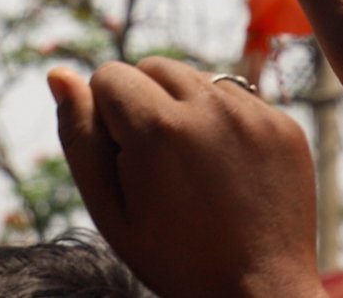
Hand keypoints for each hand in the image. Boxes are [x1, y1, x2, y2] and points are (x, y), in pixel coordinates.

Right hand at [49, 58, 324, 297]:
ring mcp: (255, 114)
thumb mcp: (111, 212)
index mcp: (159, 129)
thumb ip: (79, 139)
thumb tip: (59, 74)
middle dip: (144, 103)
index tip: (124, 161)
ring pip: (198, 78)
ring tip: (193, 169)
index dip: (106, 118)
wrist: (261, 294)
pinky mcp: (284, 126)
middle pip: (154, 67)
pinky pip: (240, 99)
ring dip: (185, 108)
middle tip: (156, 165)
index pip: (109, 76)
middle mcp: (211, 108)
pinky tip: (227, 172)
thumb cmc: (175, 259)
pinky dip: (225, 122)